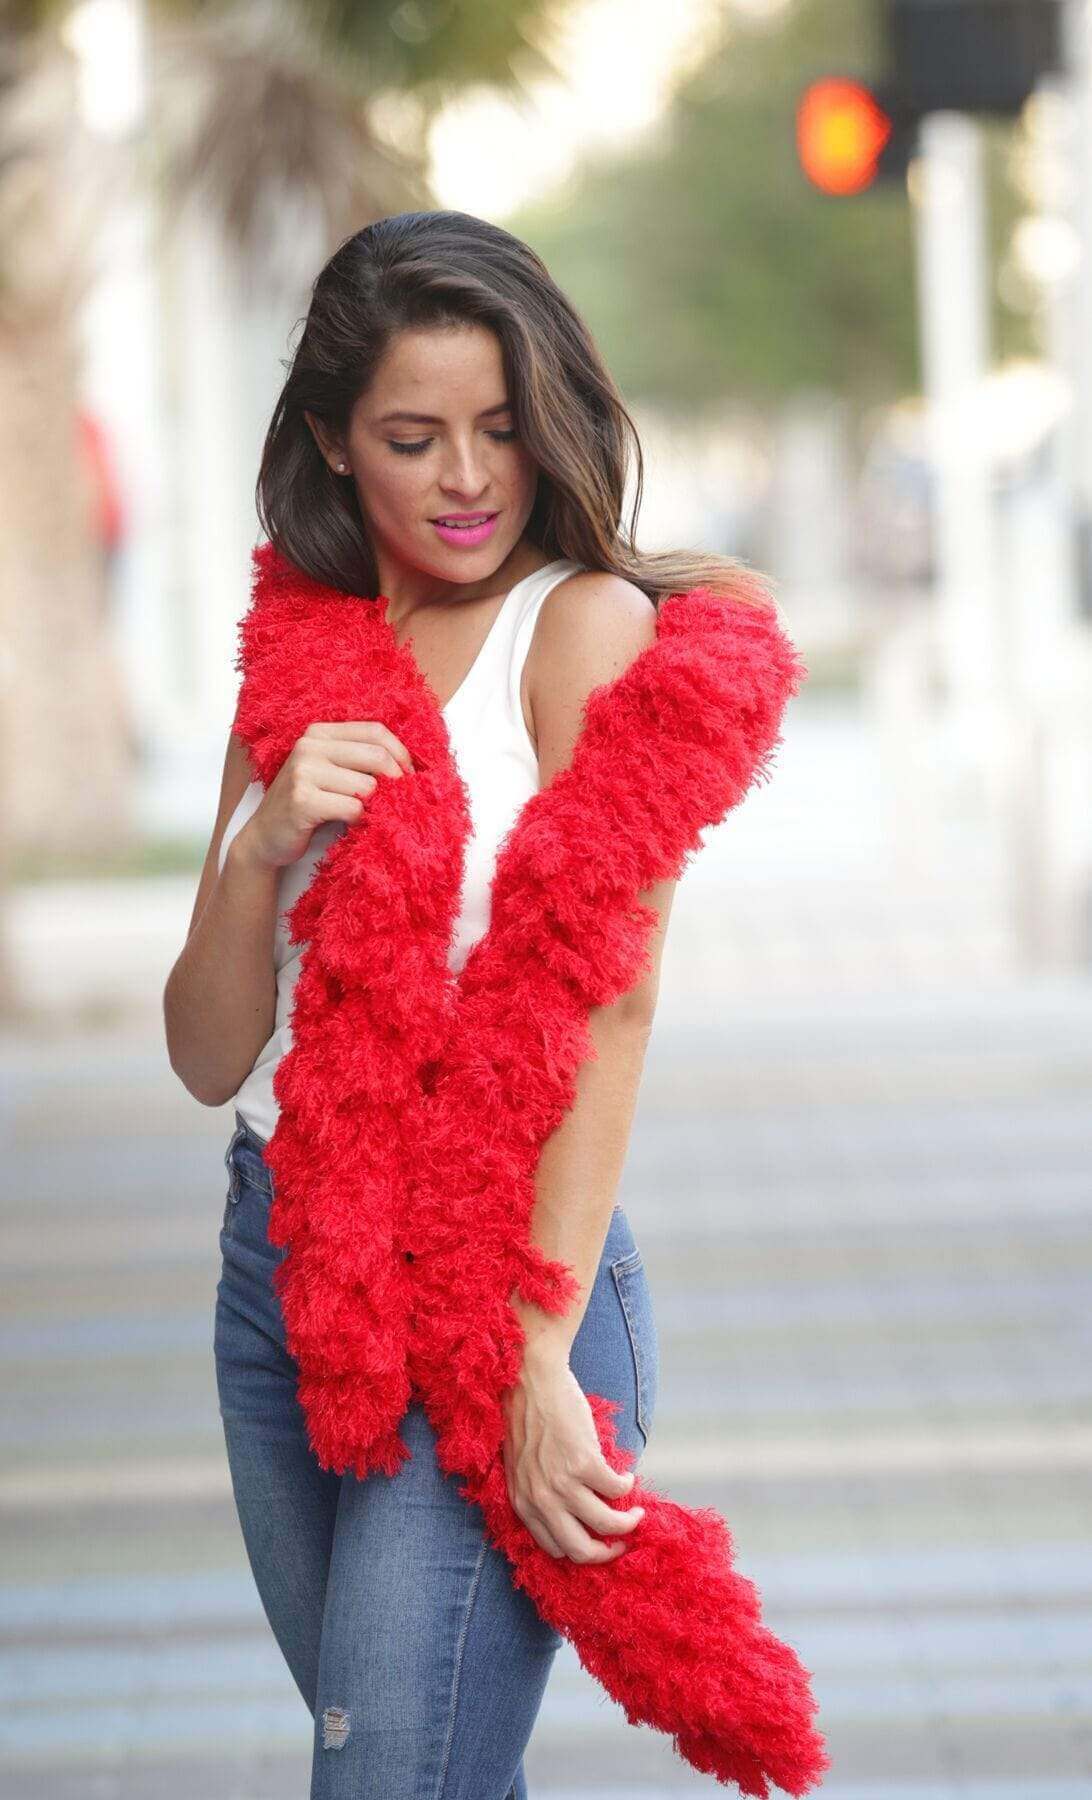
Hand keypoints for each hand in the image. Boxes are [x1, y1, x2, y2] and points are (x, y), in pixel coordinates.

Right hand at [239, 720, 414, 870]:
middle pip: (377, 756)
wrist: (265, 838)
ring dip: (375, 806)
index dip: (401, 754)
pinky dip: (360, 821)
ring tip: (366, 816)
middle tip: (402, 801)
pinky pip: (353, 808)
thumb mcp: (332, 774)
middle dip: (396, 781)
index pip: (375, 731)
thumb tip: (412, 766)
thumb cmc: (308, 806)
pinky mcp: (302, 800)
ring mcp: (303, 771)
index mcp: (320, 733)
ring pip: (367, 786)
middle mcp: (309, 746)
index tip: (412, 776)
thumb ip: (360, 761)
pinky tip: (350, 826)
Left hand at [501, 1348, 643, 1562]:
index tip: (598, 1541)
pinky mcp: (585, 1463)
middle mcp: (541, 1500)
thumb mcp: (522, 1466)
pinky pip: (617, 1489)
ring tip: (635, 1512)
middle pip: (581, 1551)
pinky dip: (628, 1485)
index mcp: (523, 1503)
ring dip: (628, 1522)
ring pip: (607, 1525)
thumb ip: (538, 1492)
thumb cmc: (526, 1416)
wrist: (530, 1378)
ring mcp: (563, 1483)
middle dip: (608, 1552)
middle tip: (622, 1542)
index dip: (582, 1550)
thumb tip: (568, 1514)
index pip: (555, 1549)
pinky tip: (627, 1475)